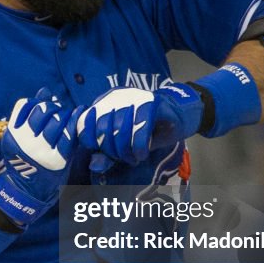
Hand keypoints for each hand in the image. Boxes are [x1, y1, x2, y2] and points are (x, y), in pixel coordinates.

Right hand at [0, 89, 80, 227]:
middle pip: (43, 110)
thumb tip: (45, 91)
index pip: (27, 105)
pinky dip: (75, 121)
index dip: (38, 102)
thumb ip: (31, 113)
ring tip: (66, 118)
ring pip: (57, 119)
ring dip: (64, 114)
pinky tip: (78, 114)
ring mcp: (42, 150)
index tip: (45, 106)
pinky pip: (69, 134)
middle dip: (53, 108)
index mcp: (13, 134)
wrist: (28, 190)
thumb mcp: (19, 137)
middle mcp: (26, 141)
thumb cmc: (24, 161)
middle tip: (57, 114)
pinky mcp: (58, 159)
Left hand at [77, 84, 203, 171]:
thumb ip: (107, 154)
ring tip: (134, 158)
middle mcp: (115, 97)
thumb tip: (94, 165)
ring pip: (119, 131)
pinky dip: (139, 148)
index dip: (92, 143)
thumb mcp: (124, 145)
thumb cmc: (148, 131)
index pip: (84, 124)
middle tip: (125, 159)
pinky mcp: (152, 102)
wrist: (179, 116)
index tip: (108, 153)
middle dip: (112, 151)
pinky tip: (143, 154)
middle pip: (101, 129)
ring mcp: (134, 97)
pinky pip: (139, 130)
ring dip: (126, 152)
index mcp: (103, 103)